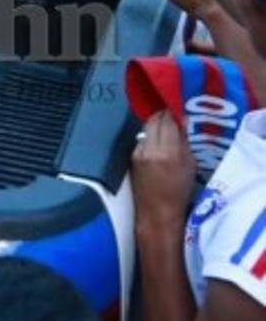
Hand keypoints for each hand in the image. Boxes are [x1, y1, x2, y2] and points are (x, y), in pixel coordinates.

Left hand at [132, 111, 195, 231]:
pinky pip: (142, 139)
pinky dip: (150, 136)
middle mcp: (150, 149)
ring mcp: (138, 152)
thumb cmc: (180, 191)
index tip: (179, 108)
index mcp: (169, 152)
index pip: (168, 120)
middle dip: (163, 114)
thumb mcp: (190, 165)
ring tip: (167, 126)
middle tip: (173, 113)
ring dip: (156, 124)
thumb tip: (182, 119)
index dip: (173, 111)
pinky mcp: (131, 157)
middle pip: (154, 120)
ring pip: (146, 128)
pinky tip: (157, 140)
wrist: (157, 212)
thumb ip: (184, 141)